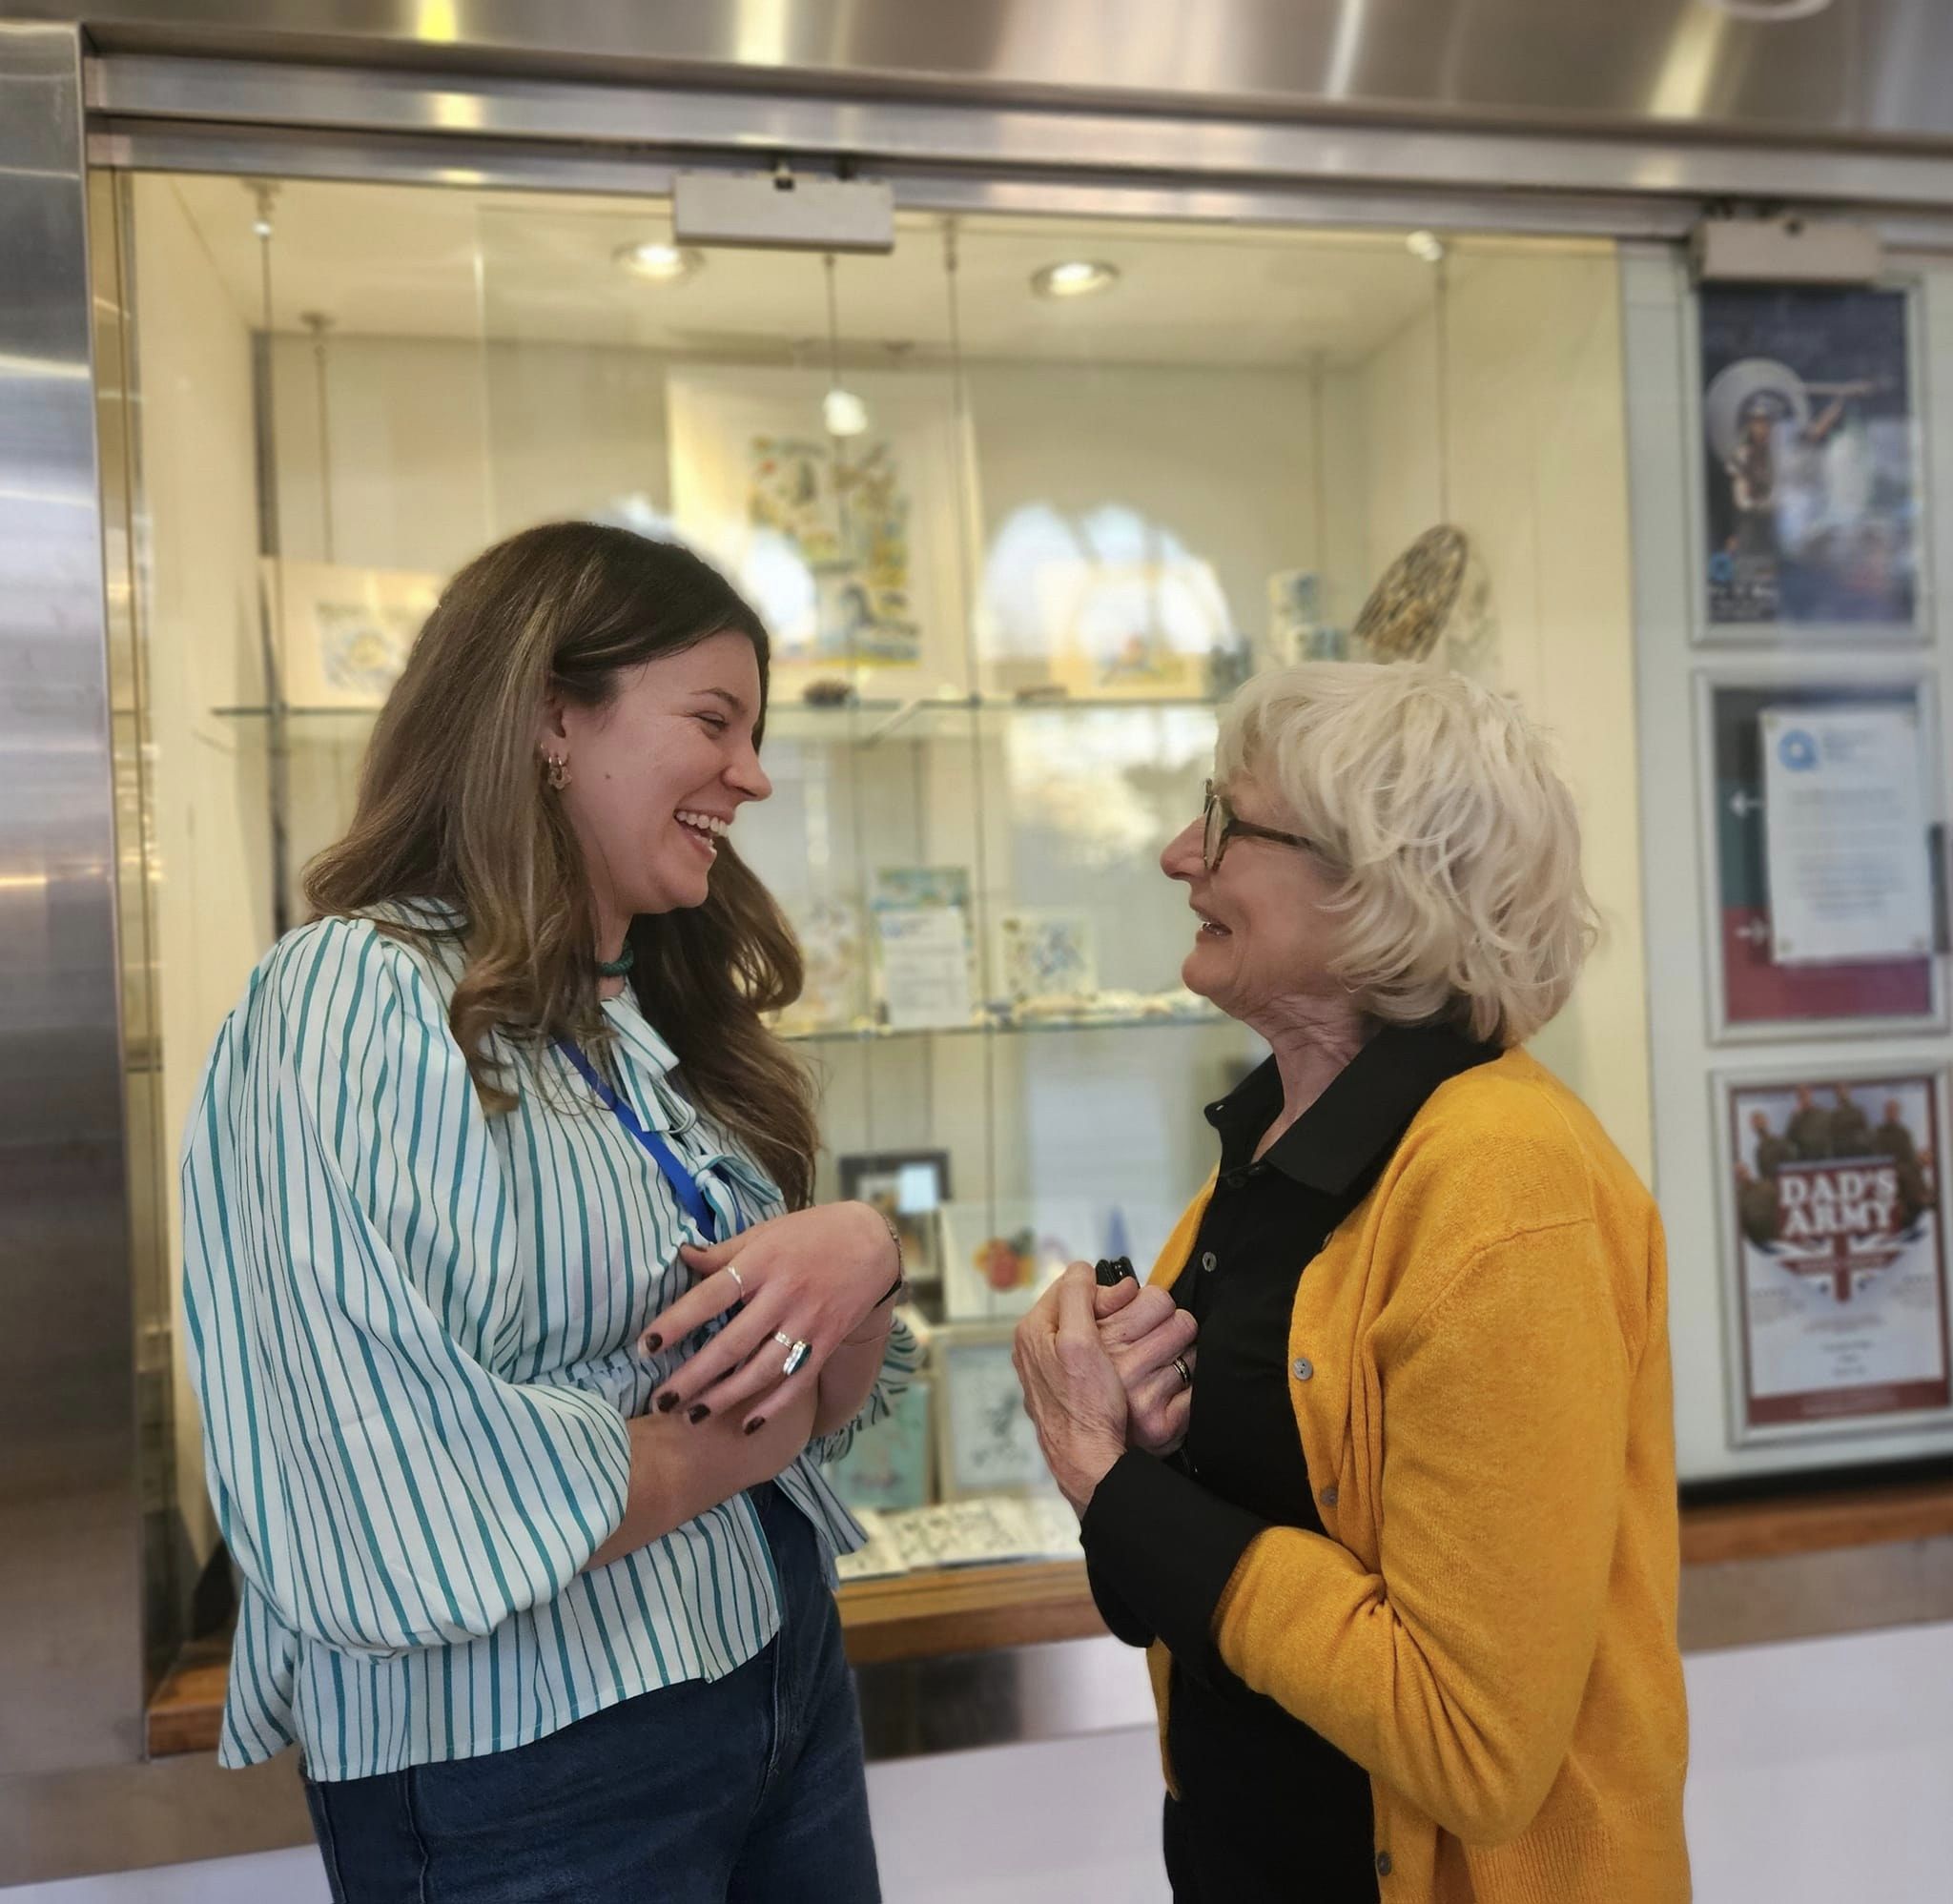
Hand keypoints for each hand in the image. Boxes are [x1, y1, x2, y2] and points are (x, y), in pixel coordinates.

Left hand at [639, 1202, 896, 1430]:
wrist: (872, 1242)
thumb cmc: (810, 1233)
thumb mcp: (765, 1233)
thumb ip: (724, 1252)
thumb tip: (682, 1255)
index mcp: (762, 1263)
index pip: (711, 1296)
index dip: (677, 1321)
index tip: (646, 1345)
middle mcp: (783, 1295)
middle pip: (732, 1343)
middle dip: (693, 1376)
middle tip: (659, 1402)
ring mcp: (808, 1322)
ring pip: (762, 1370)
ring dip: (725, 1398)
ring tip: (692, 1417)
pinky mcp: (827, 1342)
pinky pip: (798, 1381)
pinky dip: (773, 1407)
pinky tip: (746, 1425)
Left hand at [1011, 1263, 1128, 1513]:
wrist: (1088, 1459)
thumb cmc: (1085, 1406)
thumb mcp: (1079, 1341)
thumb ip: (1076, 1297)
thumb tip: (1081, 1269)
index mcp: (1032, 1330)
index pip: (1068, 1285)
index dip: (1100, 1288)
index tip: (1124, 1299)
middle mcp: (1033, 1347)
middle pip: (1075, 1307)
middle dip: (1105, 1309)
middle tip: (1127, 1320)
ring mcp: (1047, 1368)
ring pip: (1084, 1329)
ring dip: (1108, 1329)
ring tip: (1128, 1341)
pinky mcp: (1062, 1385)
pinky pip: (1088, 1354)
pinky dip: (1106, 1352)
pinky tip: (1120, 1364)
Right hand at [1093, 1276, 1196, 1458]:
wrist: (1078, 1452)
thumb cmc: (1077, 1388)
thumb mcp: (1069, 1337)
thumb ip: (1090, 1299)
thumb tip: (1130, 1286)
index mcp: (1088, 1335)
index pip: (1149, 1295)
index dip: (1145, 1305)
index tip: (1134, 1319)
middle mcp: (1114, 1363)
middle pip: (1175, 1317)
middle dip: (1167, 1325)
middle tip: (1150, 1344)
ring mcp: (1138, 1394)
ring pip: (1190, 1349)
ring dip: (1179, 1356)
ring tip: (1157, 1370)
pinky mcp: (1159, 1424)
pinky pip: (1196, 1388)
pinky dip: (1186, 1391)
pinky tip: (1166, 1396)